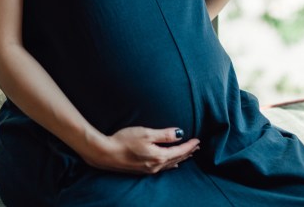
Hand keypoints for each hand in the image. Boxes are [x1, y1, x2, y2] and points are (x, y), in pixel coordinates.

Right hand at [82, 126, 199, 174]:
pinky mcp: (142, 169)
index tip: (198, 140)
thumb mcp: (146, 133)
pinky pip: (163, 167)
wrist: (106, 153)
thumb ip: (164, 134)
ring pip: (170, 164)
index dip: (189, 145)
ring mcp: (149, 169)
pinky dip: (171, 163)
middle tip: (197, 146)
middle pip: (177, 158)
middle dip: (188, 152)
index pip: (179, 151)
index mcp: (159, 156)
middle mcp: (156, 166)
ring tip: (188, 153)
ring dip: (180, 157)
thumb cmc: (124, 140)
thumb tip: (180, 133)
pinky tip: (172, 164)